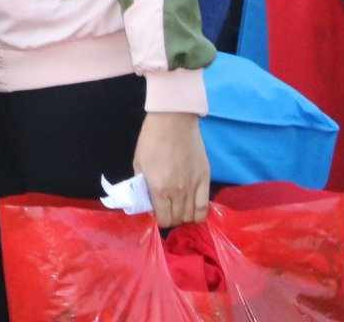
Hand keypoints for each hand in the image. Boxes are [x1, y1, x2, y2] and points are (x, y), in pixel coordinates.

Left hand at [134, 111, 208, 227]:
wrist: (173, 122)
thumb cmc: (151, 140)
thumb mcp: (138, 163)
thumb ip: (142, 185)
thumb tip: (147, 201)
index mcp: (158, 189)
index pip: (163, 219)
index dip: (160, 220)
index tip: (158, 215)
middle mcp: (177, 192)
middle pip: (178, 219)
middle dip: (172, 219)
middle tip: (168, 210)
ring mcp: (193, 187)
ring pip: (192, 216)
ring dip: (185, 217)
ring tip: (180, 209)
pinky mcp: (205, 179)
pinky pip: (205, 207)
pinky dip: (200, 214)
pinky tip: (194, 211)